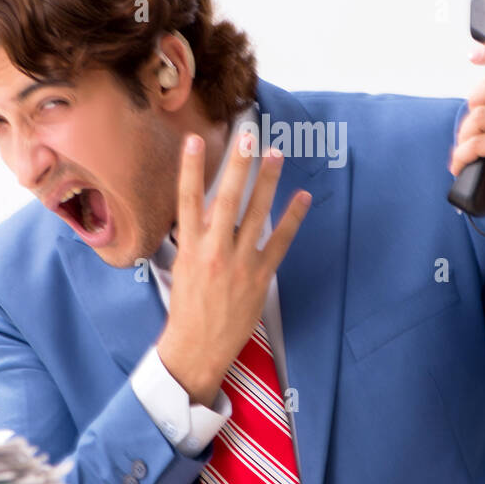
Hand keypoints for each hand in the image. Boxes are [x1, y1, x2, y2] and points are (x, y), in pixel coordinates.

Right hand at [157, 130, 311, 406]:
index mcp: (189, 247)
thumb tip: (210, 209)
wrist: (196, 347)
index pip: (187, 199)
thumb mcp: (183, 267)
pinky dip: (292, 218)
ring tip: (275, 154)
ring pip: (256, 214)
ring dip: (267, 182)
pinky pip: (280, 241)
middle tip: (246, 136)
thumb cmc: (188, 307)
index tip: (194, 141)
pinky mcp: (260, 276)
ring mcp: (239, 263)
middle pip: (226, 198)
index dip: (190, 168)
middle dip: (237, 166)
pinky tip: (302, 197)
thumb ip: (196, 236)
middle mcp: (214, 250)